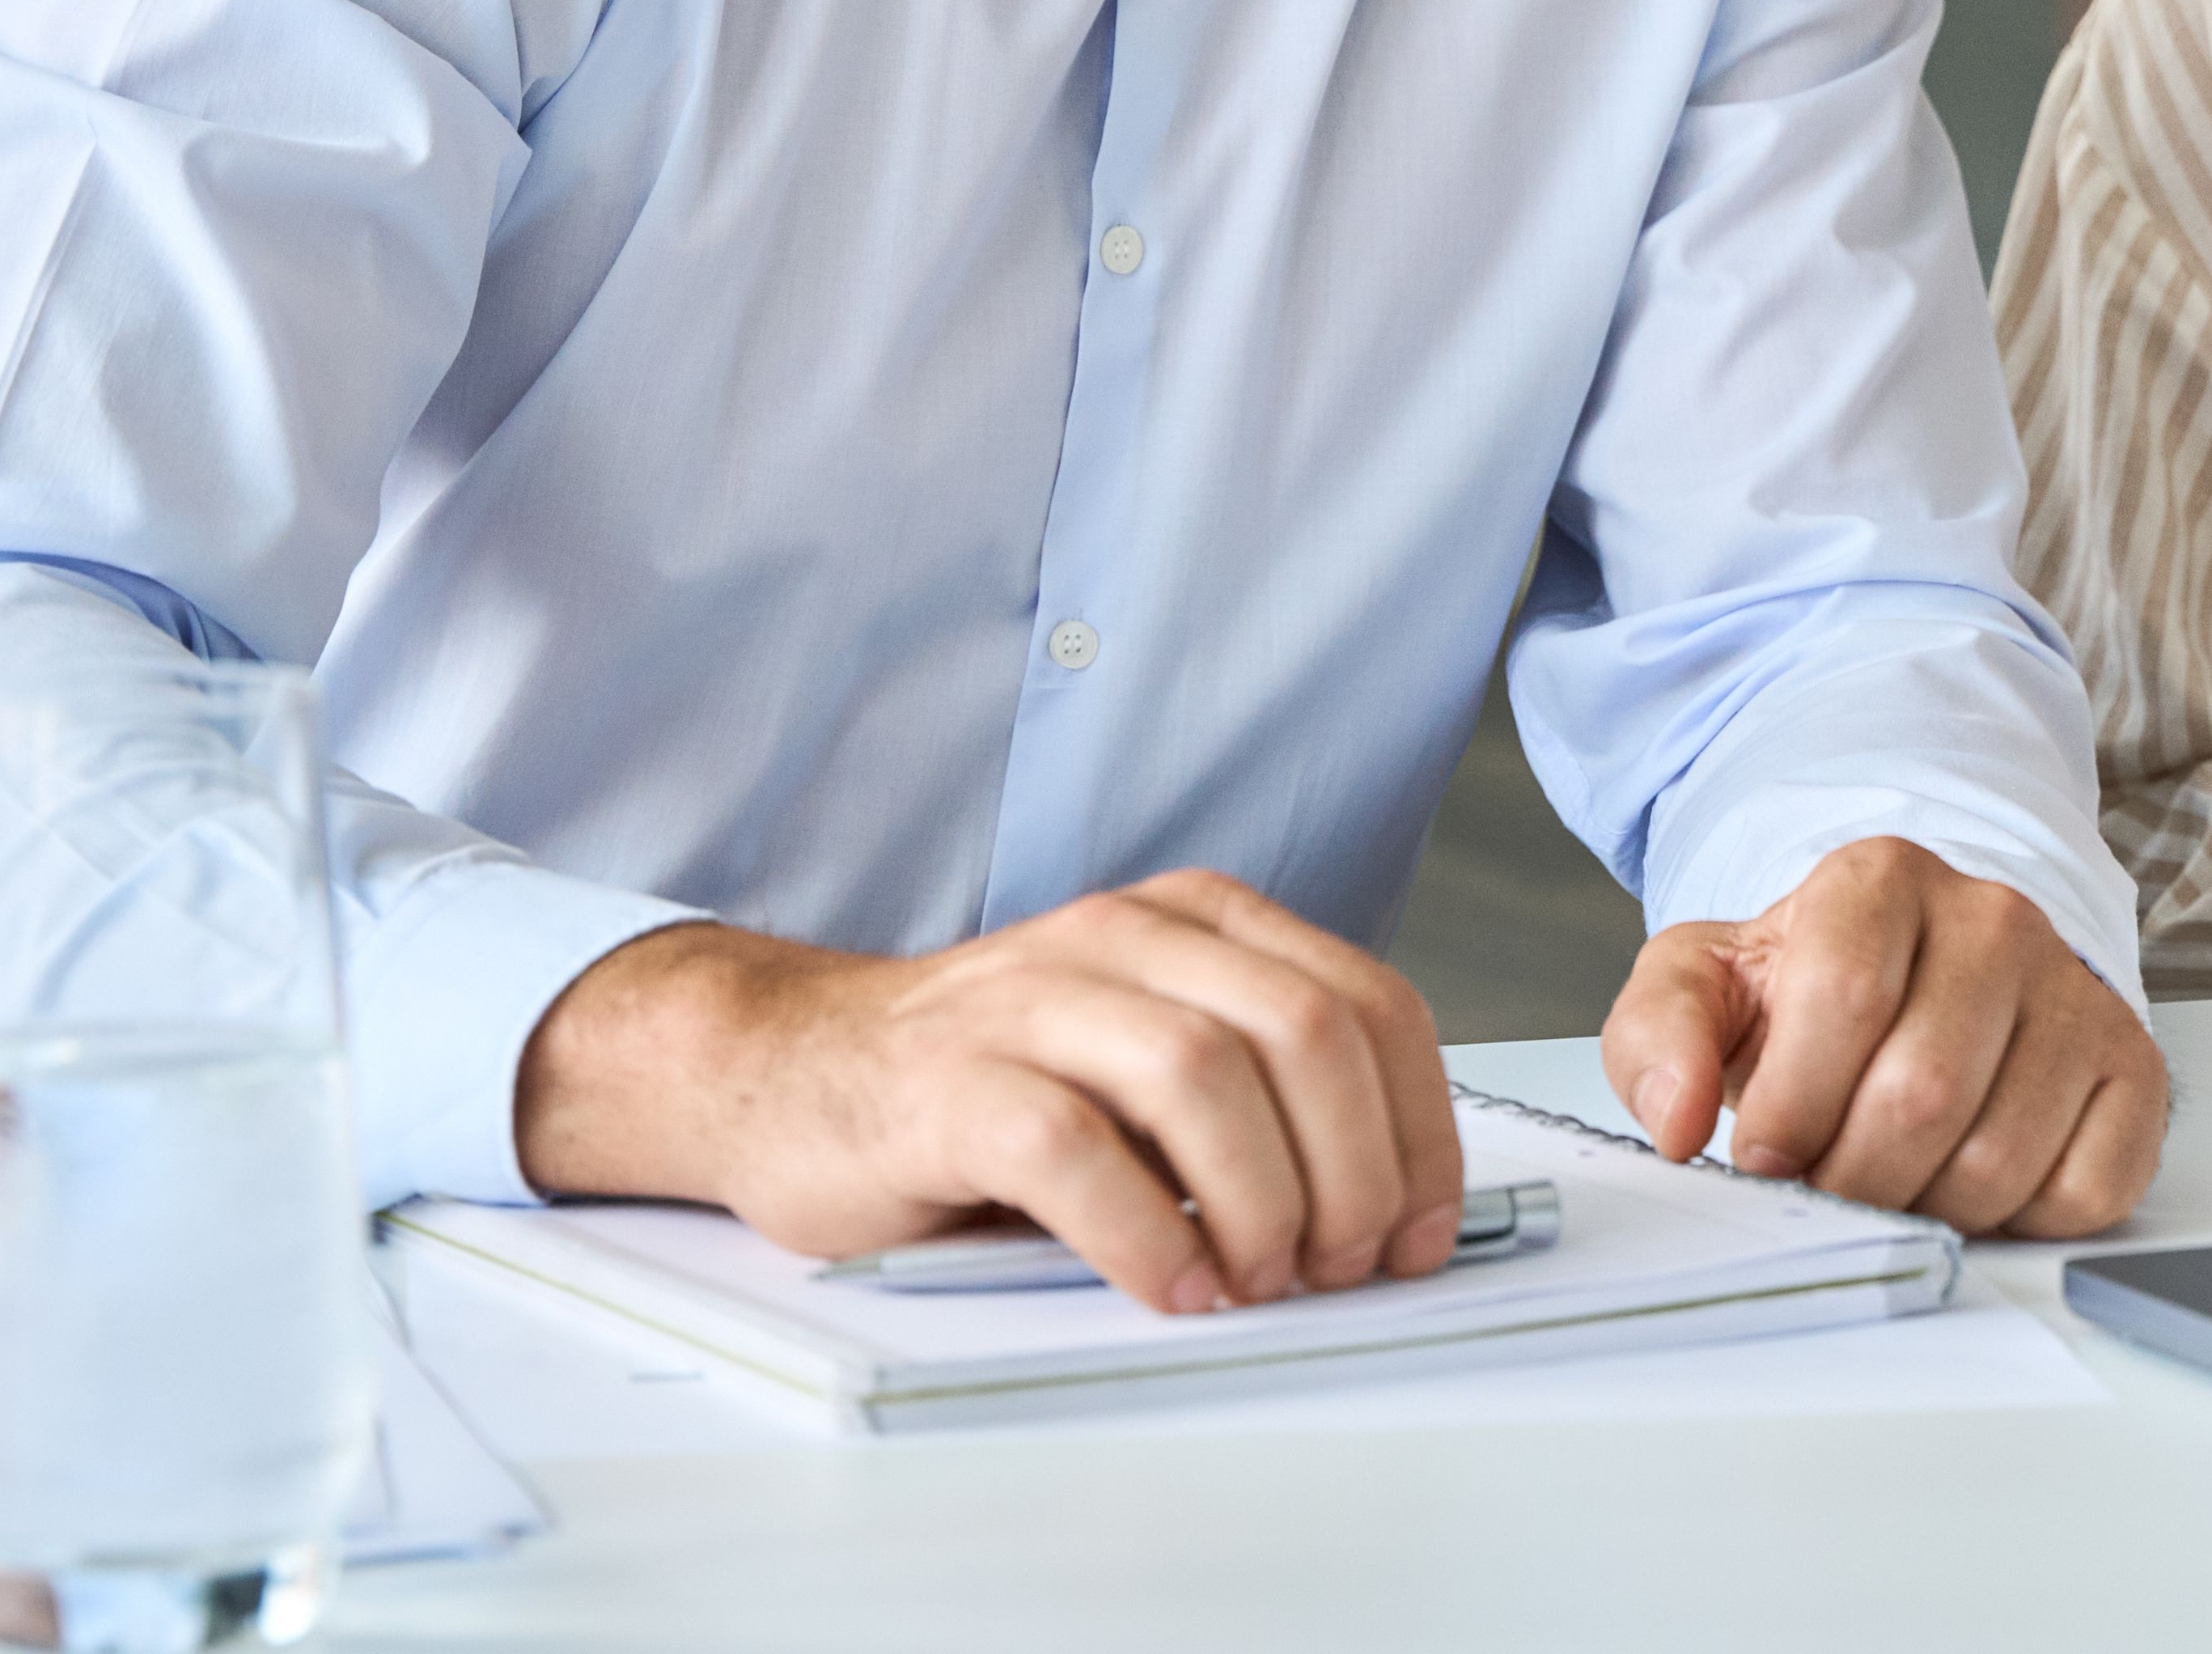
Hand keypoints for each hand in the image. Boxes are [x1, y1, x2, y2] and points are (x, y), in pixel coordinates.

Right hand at [512, 873, 1464, 1316]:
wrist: (787, 1070)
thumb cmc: (984, 1087)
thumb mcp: (1142, 1061)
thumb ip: (1252, 1099)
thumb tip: (1385, 1215)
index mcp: (1194, 923)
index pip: (1368, 1002)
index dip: (1420, 1127)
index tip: (1424, 1229)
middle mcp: (1122, 937)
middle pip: (1304, 1029)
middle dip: (1355, 1167)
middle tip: (1343, 1266)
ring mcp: (1029, 1001)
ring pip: (1202, 1072)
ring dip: (1262, 1199)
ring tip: (1260, 1280)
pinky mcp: (946, 1085)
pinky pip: (1073, 1148)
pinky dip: (1147, 1232)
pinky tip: (1173, 1288)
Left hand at [1597, 836, 2165, 1236]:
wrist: (1917, 982)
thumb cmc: (1807, 994)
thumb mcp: (1704, 989)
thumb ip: (1659, 1039)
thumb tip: (1676, 1121)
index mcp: (1880, 879)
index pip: (1844, 1001)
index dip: (1793, 1108)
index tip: (1766, 1154)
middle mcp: (1995, 919)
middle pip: (1923, 1092)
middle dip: (1853, 1177)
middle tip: (1829, 1184)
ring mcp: (2074, 992)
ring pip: (2001, 1155)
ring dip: (1927, 1208)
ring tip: (1894, 1182)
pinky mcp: (2132, 1068)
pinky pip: (2085, 1189)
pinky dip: (2017, 1222)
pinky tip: (1973, 1183)